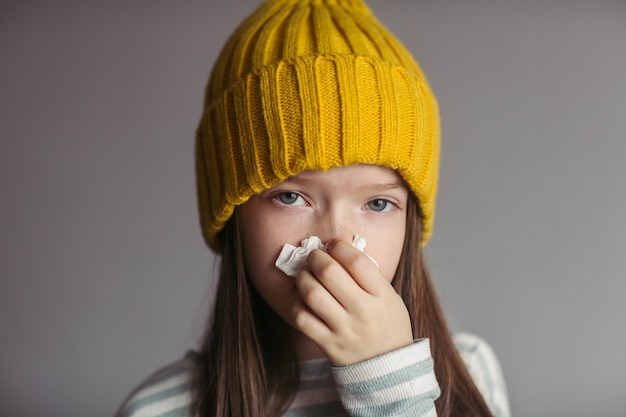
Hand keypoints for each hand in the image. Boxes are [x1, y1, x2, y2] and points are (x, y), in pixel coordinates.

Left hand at [292, 239, 413, 365]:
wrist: (388, 368)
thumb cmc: (387, 324)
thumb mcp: (389, 297)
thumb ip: (368, 275)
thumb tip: (338, 248)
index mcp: (382, 296)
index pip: (357, 262)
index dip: (340, 247)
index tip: (334, 245)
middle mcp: (363, 312)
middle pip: (330, 273)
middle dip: (316, 258)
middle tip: (315, 256)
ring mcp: (344, 330)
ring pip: (312, 294)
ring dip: (303, 278)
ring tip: (305, 275)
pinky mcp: (328, 344)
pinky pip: (302, 319)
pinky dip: (297, 304)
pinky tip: (302, 300)